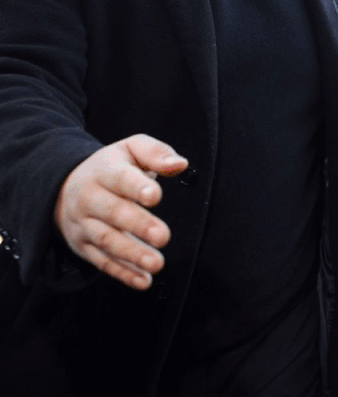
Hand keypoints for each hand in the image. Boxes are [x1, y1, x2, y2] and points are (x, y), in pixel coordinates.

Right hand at [54, 134, 187, 290]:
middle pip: (113, 212)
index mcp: (104, 171)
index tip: (155, 196)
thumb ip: (155, 153)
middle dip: (138, 225)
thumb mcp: (130, 149)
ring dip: (132, 254)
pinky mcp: (84, 247)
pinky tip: (143, 280)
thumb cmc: (110, 168)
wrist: (64, 186)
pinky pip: (102, 262)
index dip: (137, 187)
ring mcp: (84, 224)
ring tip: (156, 262)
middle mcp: (90, 199)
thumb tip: (179, 164)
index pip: (120, 178)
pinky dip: (123, 273)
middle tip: (163, 236)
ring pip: (106, 241)